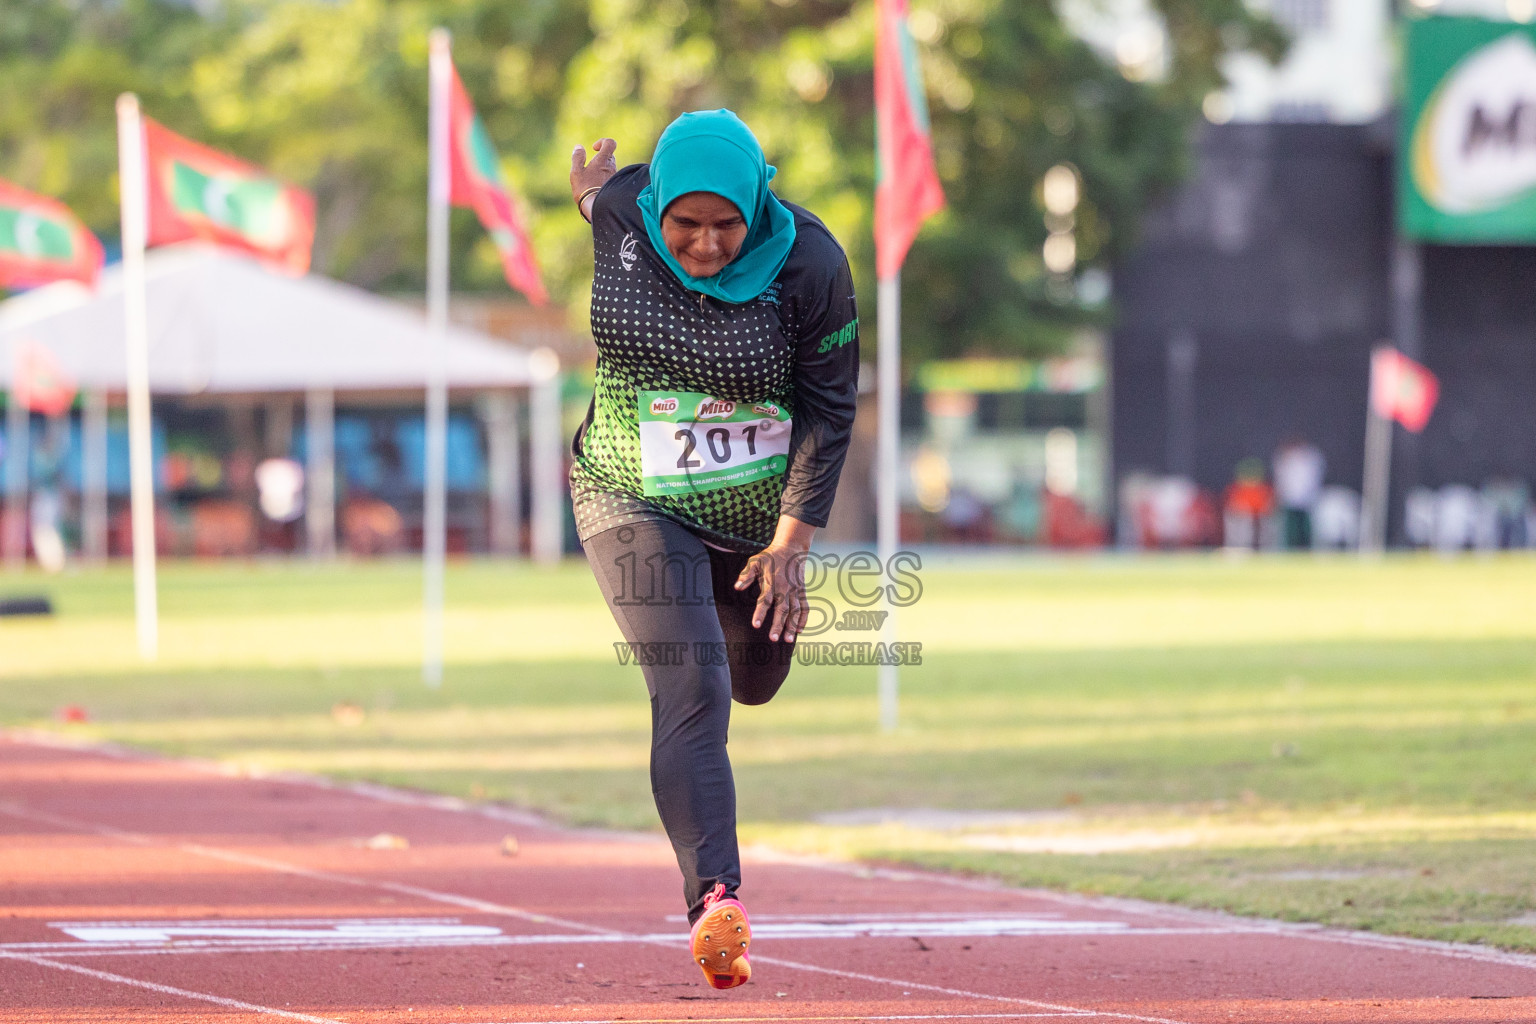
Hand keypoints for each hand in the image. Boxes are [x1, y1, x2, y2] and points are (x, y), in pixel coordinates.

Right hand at [571, 138, 617, 219]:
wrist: (598, 208)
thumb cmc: (585, 189)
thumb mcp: (576, 172)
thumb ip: (578, 158)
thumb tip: (579, 147)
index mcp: (603, 160)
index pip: (610, 143)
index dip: (602, 142)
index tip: (594, 148)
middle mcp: (612, 167)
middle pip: (609, 155)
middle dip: (599, 158)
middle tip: (589, 167)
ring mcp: (615, 177)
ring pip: (610, 167)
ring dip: (601, 170)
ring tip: (591, 180)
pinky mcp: (615, 186)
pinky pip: (611, 178)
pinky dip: (604, 179)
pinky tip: (596, 187)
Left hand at [734, 515, 817, 642]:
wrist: (792, 548)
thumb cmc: (770, 557)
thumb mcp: (755, 561)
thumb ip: (746, 575)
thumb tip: (736, 586)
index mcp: (771, 582)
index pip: (765, 600)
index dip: (760, 613)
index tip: (755, 625)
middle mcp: (785, 589)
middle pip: (782, 609)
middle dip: (778, 625)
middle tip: (773, 639)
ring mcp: (795, 591)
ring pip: (795, 611)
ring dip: (792, 626)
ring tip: (789, 640)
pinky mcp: (802, 592)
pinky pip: (805, 607)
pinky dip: (803, 619)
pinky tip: (799, 631)